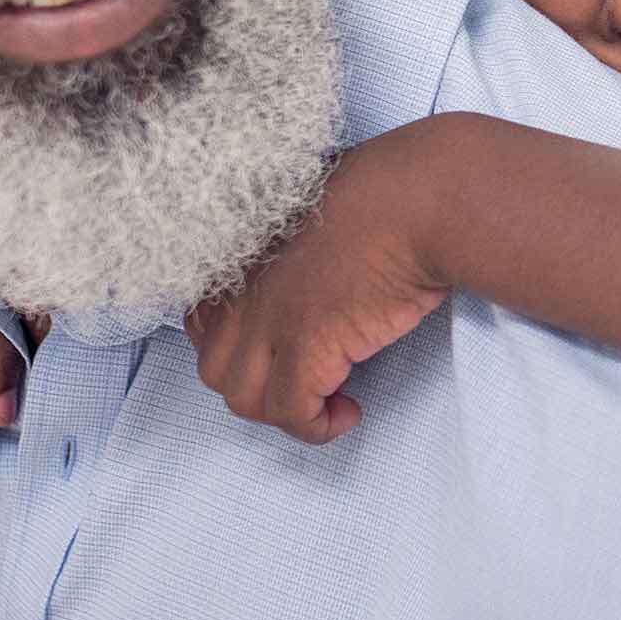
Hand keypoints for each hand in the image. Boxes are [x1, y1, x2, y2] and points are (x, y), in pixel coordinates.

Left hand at [189, 117, 470, 441]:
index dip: (234, 349)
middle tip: (302, 382)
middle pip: (214, 370)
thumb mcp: (316, 209)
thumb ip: (292, 244)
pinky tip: (348, 412)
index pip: (200, 322)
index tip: (269, 355)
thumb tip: (312, 273)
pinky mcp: (308, 345)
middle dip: (255, 387)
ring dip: (284, 412)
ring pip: (243, 399)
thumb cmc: (390, 192)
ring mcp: (270, 320)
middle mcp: (244, 289)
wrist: (420, 200)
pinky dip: (318, 427)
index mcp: (243, 254)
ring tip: (327, 400)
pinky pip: (293, 414)